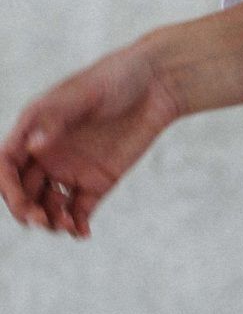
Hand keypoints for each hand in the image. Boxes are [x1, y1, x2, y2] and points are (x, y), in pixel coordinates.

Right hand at [0, 35, 181, 237]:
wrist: (156, 87)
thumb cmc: (115, 80)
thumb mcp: (85, 95)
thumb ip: (57, 119)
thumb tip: (33, 147)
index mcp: (35, 127)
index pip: (8, 163)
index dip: (8, 187)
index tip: (22, 205)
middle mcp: (47, 151)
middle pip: (24, 189)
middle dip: (28, 209)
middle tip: (43, 221)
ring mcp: (71, 168)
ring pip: (49, 204)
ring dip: (51, 220)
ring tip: (68, 225)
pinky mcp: (97, 182)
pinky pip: (79, 210)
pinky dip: (77, 225)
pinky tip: (82, 233)